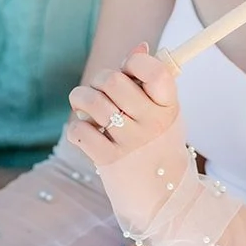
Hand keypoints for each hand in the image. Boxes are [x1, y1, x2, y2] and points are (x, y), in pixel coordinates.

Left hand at [66, 43, 183, 166]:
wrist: (164, 200)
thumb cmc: (159, 147)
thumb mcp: (163, 113)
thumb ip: (149, 81)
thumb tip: (139, 45)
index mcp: (168, 106)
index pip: (154, 69)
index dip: (134, 62)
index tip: (128, 70)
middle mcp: (152, 123)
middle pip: (113, 80)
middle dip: (99, 80)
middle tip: (100, 92)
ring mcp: (131, 143)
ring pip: (91, 102)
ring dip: (81, 100)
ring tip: (87, 110)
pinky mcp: (109, 162)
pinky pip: (79, 130)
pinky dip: (77, 129)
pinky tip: (88, 134)